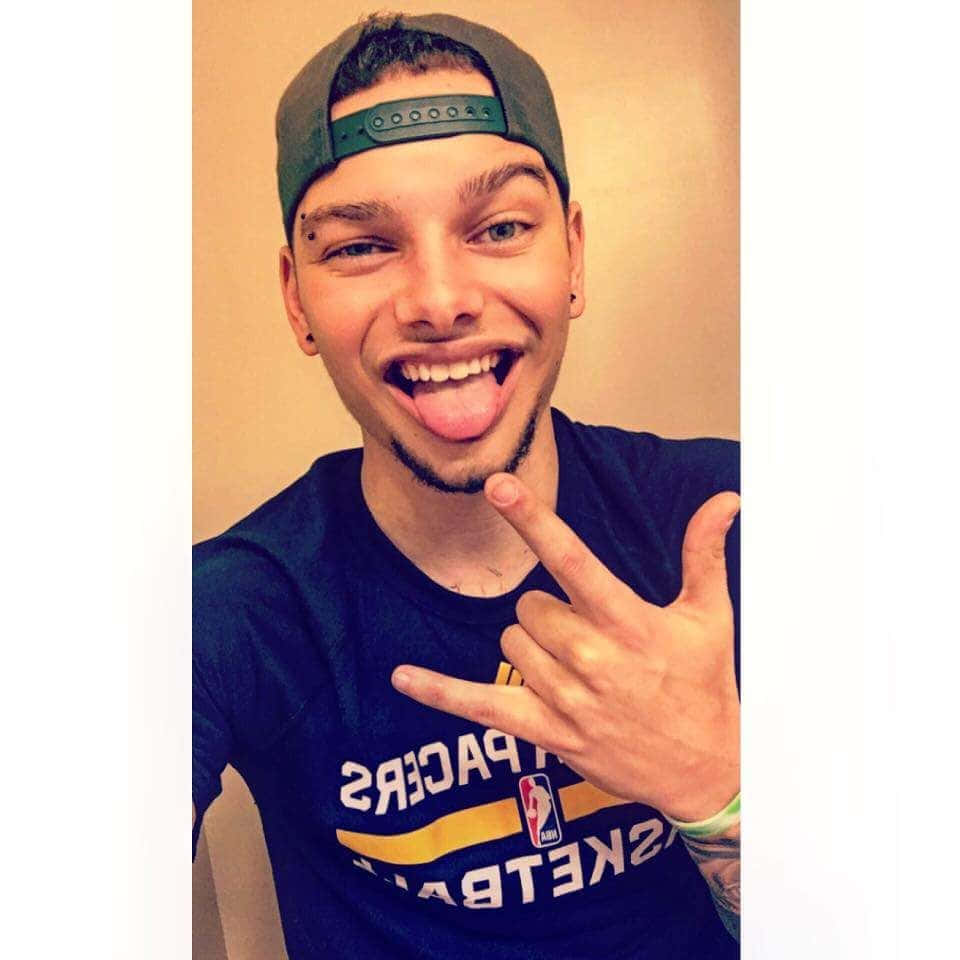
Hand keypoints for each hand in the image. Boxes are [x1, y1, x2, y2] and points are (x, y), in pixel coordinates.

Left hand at [391, 473, 740, 822]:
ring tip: (578, 667)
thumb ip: (703, 553)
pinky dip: (440, 693)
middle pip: (529, 606)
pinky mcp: (549, 733)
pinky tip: (403, 677)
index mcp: (628, 621)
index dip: (532, 520)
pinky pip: (481, 707)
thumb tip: (724, 499)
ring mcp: (567, 698)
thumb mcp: (710, 617)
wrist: (707, 769)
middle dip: (549, 611)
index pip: (570, 558)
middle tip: (589, 635)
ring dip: (533, 646)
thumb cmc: (704, 686)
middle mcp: (592, 657)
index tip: (497, 485)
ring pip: (511, 643)